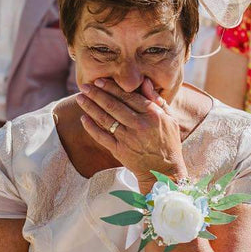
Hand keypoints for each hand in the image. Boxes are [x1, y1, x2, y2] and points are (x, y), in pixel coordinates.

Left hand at [76, 78, 186, 192]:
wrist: (163, 171)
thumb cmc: (168, 142)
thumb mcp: (170, 119)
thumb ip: (157, 100)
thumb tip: (145, 81)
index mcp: (153, 114)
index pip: (128, 96)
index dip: (112, 87)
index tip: (99, 80)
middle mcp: (139, 125)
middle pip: (114, 105)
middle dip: (97, 94)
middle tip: (84, 86)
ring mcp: (128, 138)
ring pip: (105, 119)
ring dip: (90, 107)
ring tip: (80, 98)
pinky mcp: (120, 151)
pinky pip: (102, 137)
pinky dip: (91, 128)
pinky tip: (83, 119)